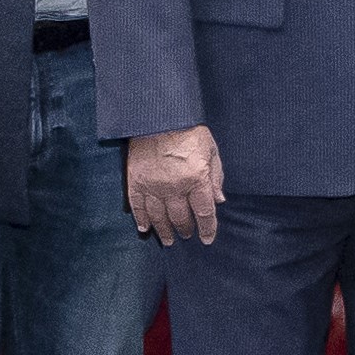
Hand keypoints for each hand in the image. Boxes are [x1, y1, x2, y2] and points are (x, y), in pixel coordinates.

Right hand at [126, 126, 225, 245]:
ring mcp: (153, 186)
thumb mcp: (211, 150)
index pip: (204, 212)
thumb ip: (216, 176)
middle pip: (181, 218)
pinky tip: (145, 229)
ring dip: (165, 231)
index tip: (207, 239)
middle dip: (186, 229)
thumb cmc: (189, 130)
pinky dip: (141, 219)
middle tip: (186, 235)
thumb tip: (218, 200)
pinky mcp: (136, 181)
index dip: (207, 229)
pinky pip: (138, 207)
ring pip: (160, 217)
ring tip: (169, 239)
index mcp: (197, 179)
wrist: (158, 115)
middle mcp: (175, 187)